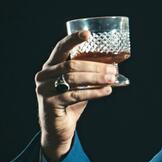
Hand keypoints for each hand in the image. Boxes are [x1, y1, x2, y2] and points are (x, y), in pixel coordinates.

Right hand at [35, 31, 115, 161]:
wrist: (59, 127)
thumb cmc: (71, 100)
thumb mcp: (81, 84)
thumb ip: (91, 72)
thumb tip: (117, 62)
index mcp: (51, 65)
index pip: (61, 47)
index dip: (74, 39)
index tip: (88, 34)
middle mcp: (44, 74)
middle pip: (72, 65)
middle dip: (95, 66)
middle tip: (113, 70)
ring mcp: (44, 89)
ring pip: (74, 79)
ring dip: (97, 78)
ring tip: (112, 79)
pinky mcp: (50, 103)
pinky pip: (76, 95)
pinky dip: (94, 92)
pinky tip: (107, 91)